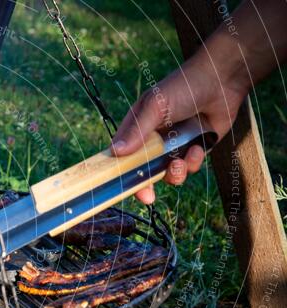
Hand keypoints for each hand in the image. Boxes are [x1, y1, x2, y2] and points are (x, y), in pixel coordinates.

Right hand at [111, 40, 249, 203]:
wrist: (222, 80)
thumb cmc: (183, 87)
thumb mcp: (155, 107)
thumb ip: (137, 131)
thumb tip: (115, 152)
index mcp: (137, 129)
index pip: (122, 156)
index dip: (121, 173)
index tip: (122, 188)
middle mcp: (153, 140)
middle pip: (144, 171)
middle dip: (147, 184)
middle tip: (149, 197)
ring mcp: (174, 146)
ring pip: (167, 173)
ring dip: (174, 173)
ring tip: (181, 161)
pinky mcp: (194, 149)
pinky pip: (189, 167)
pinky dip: (193, 162)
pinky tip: (198, 147)